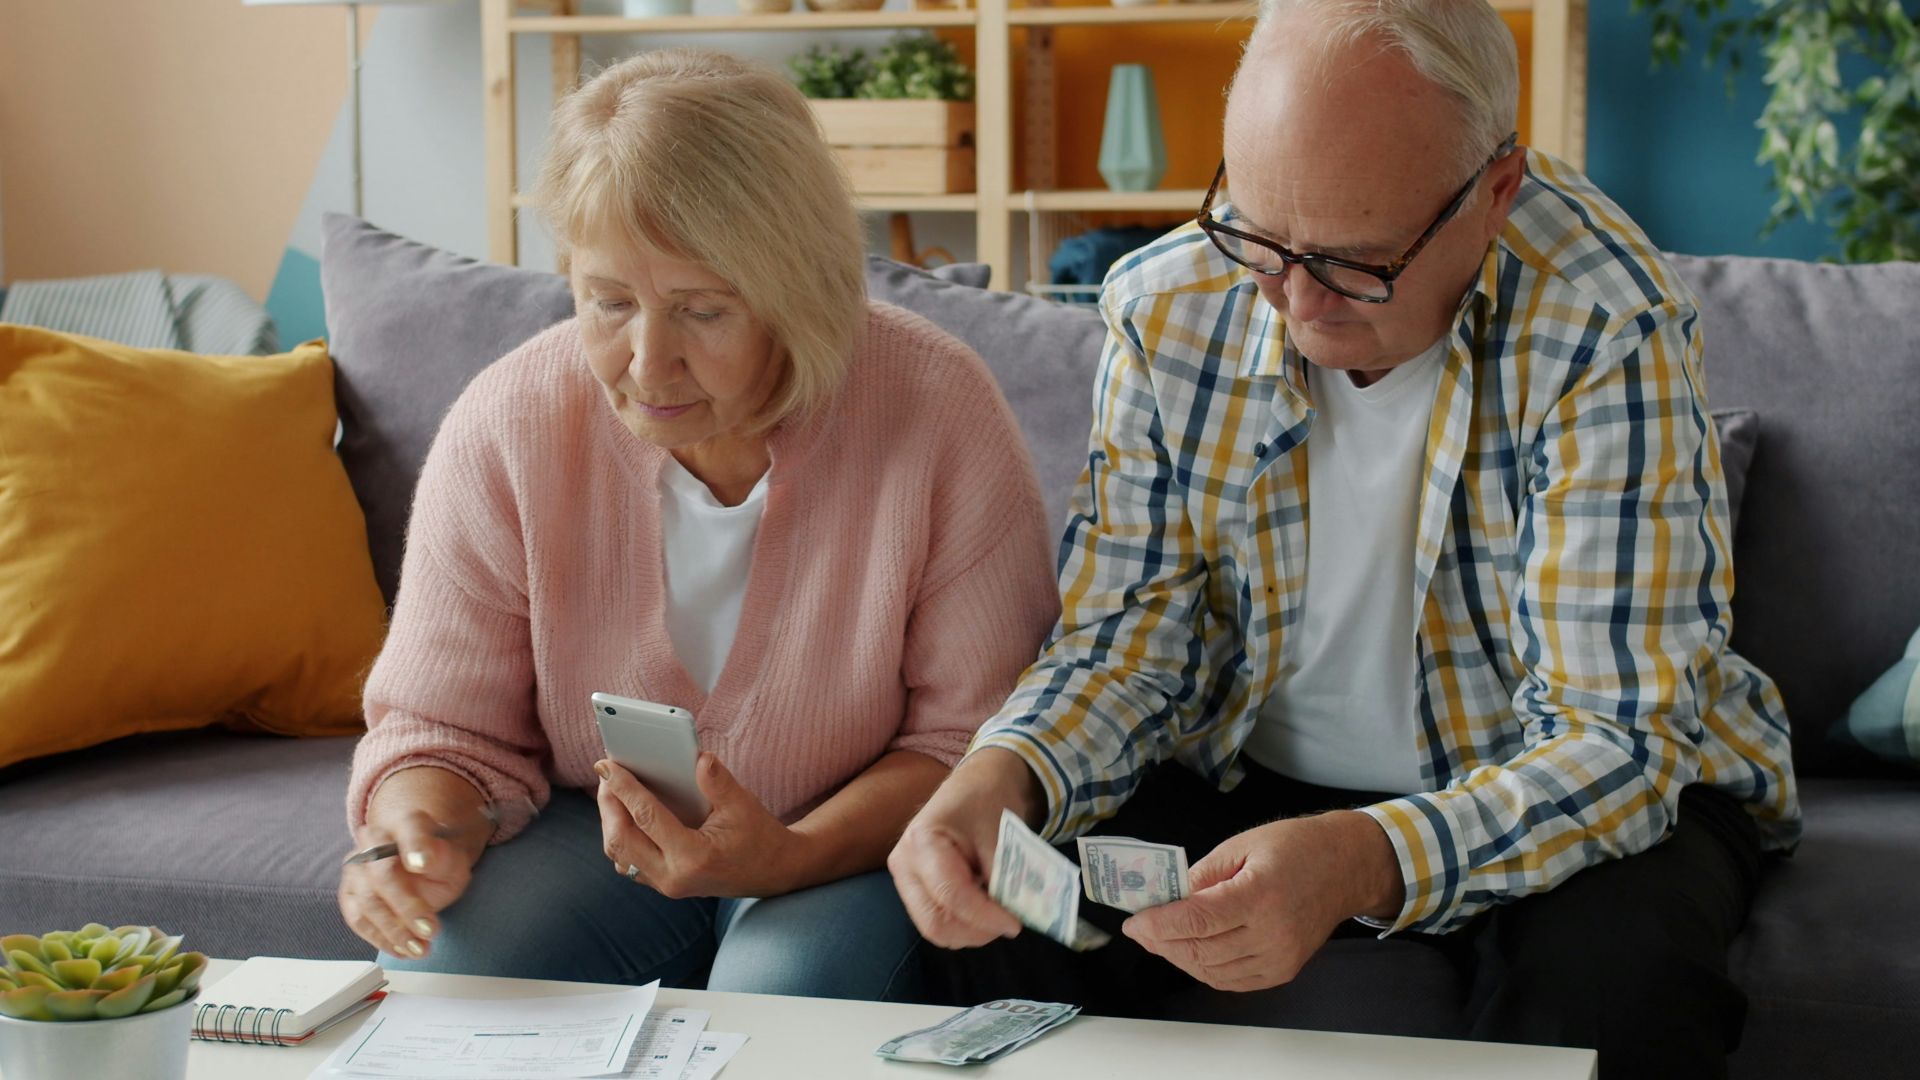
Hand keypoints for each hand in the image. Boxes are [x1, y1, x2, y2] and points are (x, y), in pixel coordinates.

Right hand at [337, 808, 479, 959]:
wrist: (417, 864)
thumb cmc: (436, 861)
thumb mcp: (453, 858)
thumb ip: (443, 857)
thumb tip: (425, 861)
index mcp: (406, 824)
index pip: (410, 829)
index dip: (416, 847)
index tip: (423, 864)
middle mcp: (373, 842)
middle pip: (383, 874)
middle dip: (407, 907)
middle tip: (431, 931)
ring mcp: (356, 868)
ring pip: (368, 901)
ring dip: (394, 931)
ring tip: (420, 949)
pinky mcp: (348, 894)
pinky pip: (358, 919)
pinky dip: (381, 939)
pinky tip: (402, 950)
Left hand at [594, 754, 799, 898]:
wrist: (774, 872)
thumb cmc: (760, 837)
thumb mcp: (743, 804)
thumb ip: (718, 781)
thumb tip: (697, 757)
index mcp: (693, 857)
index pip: (646, 817)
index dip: (624, 787)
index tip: (607, 765)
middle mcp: (673, 877)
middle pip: (620, 839)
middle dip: (608, 805)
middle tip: (605, 776)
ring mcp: (666, 885)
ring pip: (618, 855)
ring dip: (610, 822)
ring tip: (610, 791)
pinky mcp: (664, 884)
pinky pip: (628, 863)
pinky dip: (621, 837)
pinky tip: (624, 814)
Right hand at [886, 748, 1040, 948]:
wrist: (973, 787)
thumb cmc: (985, 800)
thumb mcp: (1000, 832)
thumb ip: (1002, 875)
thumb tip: (1013, 914)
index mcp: (922, 842)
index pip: (952, 896)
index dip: (986, 916)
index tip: (1016, 924)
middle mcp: (904, 864)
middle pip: (935, 924)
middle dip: (977, 931)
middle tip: (1008, 923)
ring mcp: (905, 880)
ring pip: (935, 930)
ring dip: (972, 931)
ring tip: (998, 911)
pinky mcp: (913, 891)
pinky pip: (938, 922)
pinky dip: (965, 925)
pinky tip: (984, 907)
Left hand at [1120, 810, 1403, 991]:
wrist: (1345, 867)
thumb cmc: (1296, 847)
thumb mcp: (1241, 846)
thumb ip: (1201, 876)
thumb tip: (1166, 899)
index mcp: (1260, 894)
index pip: (1196, 920)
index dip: (1158, 925)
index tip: (1133, 922)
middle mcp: (1272, 933)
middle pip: (1200, 951)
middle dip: (1161, 942)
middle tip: (1140, 930)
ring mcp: (1279, 957)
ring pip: (1212, 971)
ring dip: (1179, 957)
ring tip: (1159, 939)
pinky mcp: (1283, 971)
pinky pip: (1232, 981)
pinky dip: (1204, 969)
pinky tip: (1188, 951)